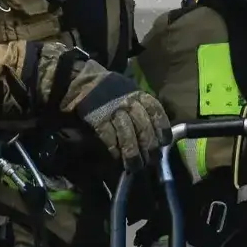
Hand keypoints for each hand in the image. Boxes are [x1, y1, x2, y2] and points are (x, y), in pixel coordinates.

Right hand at [33, 43, 171, 169]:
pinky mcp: (98, 118)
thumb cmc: (109, 87)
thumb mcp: (129, 89)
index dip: (162, 129)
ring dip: (132, 154)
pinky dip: (114, 149)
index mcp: (139, 94)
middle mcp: (129, 102)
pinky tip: (116, 158)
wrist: (82, 80)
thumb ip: (142, 104)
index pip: (156, 112)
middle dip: (149, 147)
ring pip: (128, 135)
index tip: (164, 142)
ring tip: (135, 166)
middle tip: (151, 161)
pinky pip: (109, 137)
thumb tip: (155, 127)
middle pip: (144, 128)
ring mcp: (113, 110)